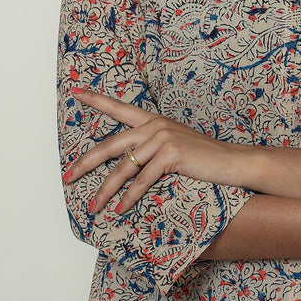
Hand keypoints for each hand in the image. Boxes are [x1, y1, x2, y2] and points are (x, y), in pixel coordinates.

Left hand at [61, 88, 253, 213]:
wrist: (232, 161)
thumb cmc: (203, 158)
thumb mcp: (174, 146)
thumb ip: (151, 149)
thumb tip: (126, 166)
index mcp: (153, 121)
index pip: (120, 108)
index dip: (97, 100)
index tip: (76, 91)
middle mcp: (155, 126)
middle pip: (111, 144)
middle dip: (86, 162)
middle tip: (67, 176)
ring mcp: (163, 138)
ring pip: (124, 167)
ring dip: (106, 190)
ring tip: (94, 206)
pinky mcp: (171, 155)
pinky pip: (143, 180)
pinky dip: (130, 197)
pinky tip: (121, 208)